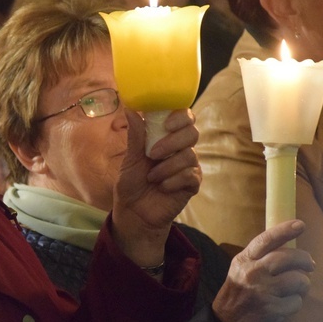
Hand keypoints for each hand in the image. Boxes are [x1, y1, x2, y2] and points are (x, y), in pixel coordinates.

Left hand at [112, 109, 200, 265]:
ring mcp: (188, 166)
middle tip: (153, 154)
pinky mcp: (192, 184)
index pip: (184, 117)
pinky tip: (163, 187)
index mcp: (165, 138)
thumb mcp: (130, 159)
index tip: (167, 124)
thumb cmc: (131, 183)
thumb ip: (135, 136)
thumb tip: (131, 109)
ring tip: (151, 177)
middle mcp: (180, 149)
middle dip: (172, 141)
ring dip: (167, 166)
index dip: (180, 116)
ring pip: (190, 155)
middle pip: (192, 132)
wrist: (134, 212)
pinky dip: (174, 180)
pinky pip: (191, 175)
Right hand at [212, 219, 314, 321]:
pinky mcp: (271, 309)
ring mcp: (262, 291)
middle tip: (310, 265)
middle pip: (288, 258)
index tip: (300, 224)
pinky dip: (295, 304)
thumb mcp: (241, 272)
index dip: (284, 230)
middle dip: (305, 260)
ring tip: (294, 290)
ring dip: (302, 285)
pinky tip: (284, 307)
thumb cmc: (238, 297)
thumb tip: (292, 252)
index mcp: (243, 260)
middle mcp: (252, 273)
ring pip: (298, 280)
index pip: (265, 240)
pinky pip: (297, 301)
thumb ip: (261, 260)